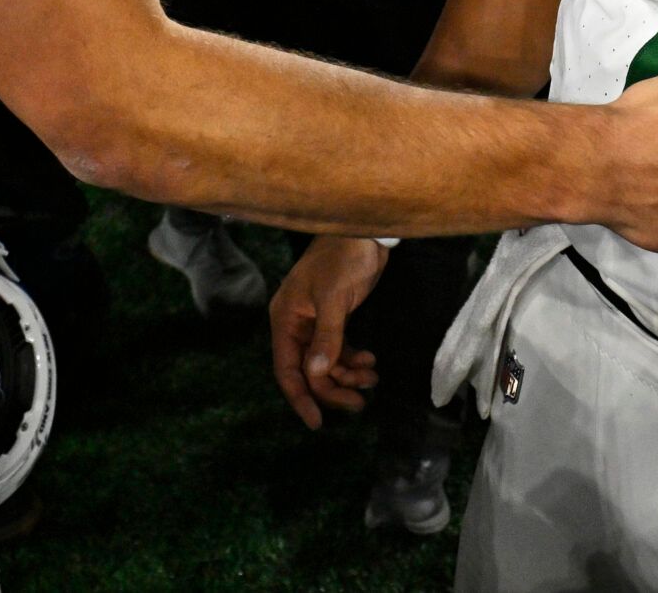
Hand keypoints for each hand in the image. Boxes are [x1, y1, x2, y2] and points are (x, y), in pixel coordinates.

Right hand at [270, 235, 388, 427]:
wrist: (365, 233)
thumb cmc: (343, 260)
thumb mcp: (334, 299)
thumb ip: (327, 338)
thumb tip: (316, 375)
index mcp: (285, 320)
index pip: (287, 369)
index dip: (301, 398)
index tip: (317, 423)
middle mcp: (296, 325)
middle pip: (309, 371)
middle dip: (333, 389)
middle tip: (359, 404)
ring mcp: (315, 323)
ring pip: (327, 363)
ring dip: (348, 375)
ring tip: (372, 379)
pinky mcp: (335, 319)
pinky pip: (339, 350)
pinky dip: (354, 359)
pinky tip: (371, 361)